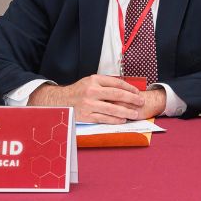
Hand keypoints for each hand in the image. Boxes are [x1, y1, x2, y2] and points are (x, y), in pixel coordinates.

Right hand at [28, 74, 163, 123]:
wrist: (59, 101)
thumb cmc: (78, 92)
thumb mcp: (90, 82)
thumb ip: (105, 83)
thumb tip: (125, 88)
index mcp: (94, 80)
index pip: (116, 83)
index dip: (129, 88)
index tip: (137, 92)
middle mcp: (91, 91)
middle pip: (117, 95)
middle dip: (132, 99)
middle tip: (141, 102)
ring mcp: (89, 104)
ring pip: (112, 109)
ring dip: (126, 112)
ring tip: (135, 114)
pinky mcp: (86, 116)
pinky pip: (104, 118)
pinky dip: (115, 120)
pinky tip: (122, 120)